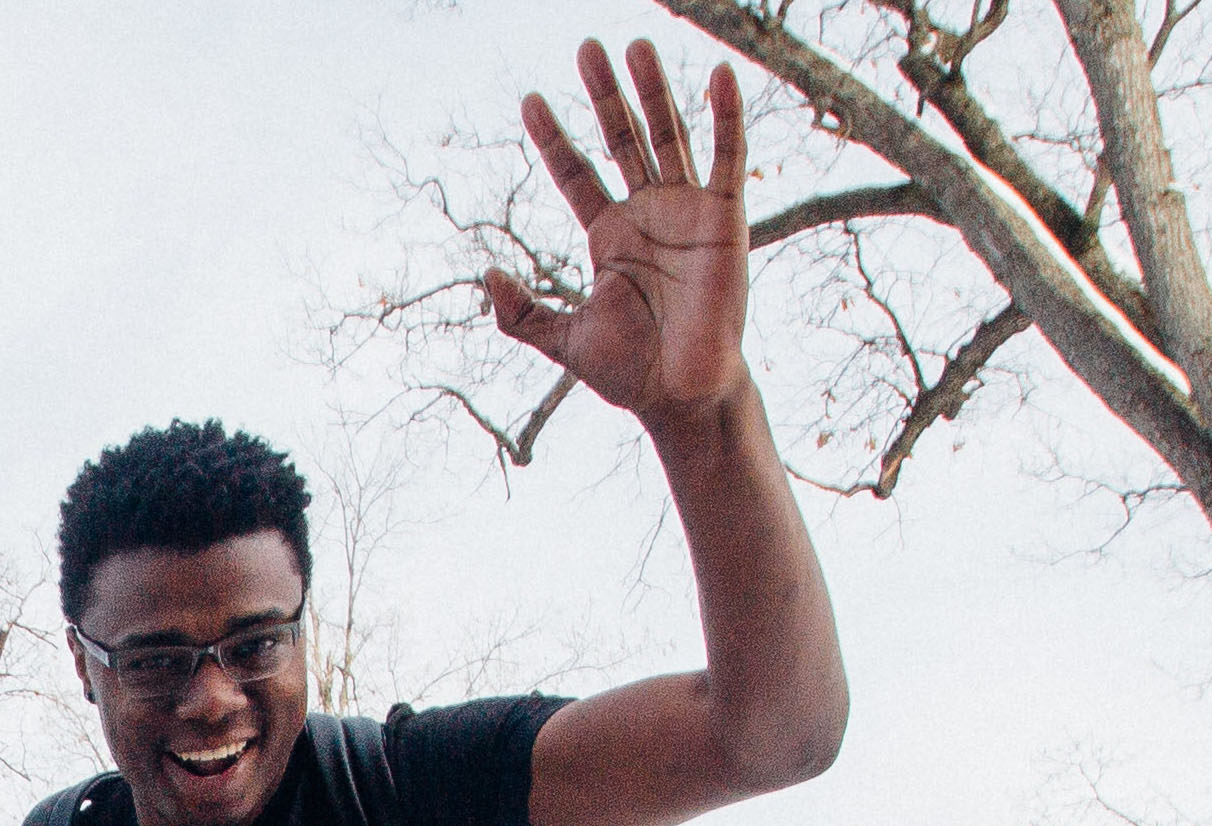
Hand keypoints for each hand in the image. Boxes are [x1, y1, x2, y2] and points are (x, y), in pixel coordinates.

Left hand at [483, 42, 751, 426]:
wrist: (681, 393)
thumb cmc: (629, 372)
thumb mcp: (563, 340)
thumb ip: (520, 312)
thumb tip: (486, 272)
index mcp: (609, 236)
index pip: (576, 173)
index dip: (554, 139)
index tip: (530, 100)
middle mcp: (647, 213)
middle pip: (621, 138)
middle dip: (603, 95)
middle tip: (586, 47)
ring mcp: (686, 210)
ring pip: (667, 135)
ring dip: (653, 91)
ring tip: (636, 45)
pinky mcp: (725, 218)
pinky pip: (726, 157)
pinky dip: (726, 117)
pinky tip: (718, 77)